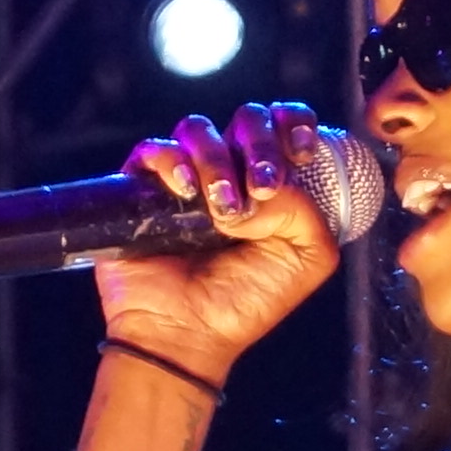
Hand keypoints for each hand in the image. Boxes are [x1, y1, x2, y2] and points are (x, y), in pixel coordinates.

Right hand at [94, 102, 350, 382]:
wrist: (188, 332)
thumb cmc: (247, 300)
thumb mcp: (307, 258)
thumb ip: (306, 210)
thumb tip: (258, 185)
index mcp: (272, 182)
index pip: (285, 124)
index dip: (295, 123)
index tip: (302, 152)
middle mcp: (230, 171)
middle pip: (247, 118)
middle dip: (260, 145)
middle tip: (262, 186)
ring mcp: (185, 177)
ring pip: (199, 128)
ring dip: (217, 160)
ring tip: (222, 208)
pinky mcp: (143, 187)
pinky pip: (155, 149)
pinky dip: (173, 161)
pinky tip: (187, 192)